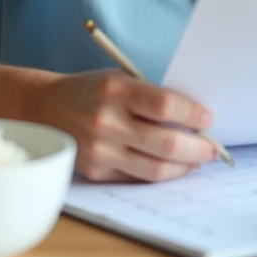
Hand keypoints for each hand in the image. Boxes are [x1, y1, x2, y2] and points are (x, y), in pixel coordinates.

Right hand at [42, 70, 217, 181]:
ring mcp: (100, 150)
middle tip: (211, 148)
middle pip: (165, 142)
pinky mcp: (96, 170)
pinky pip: (137, 177)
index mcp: (116, 91)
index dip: (192, 114)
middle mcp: (107, 121)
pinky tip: (172, 166)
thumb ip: (151, 97)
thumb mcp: (120, 79)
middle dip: (197, 147)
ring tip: (197, 159)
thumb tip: (194, 120)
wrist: (44, 107)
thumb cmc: (92, 91)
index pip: (164, 105)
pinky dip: (161, 173)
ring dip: (184, 166)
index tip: (207, 118)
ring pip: (155, 168)